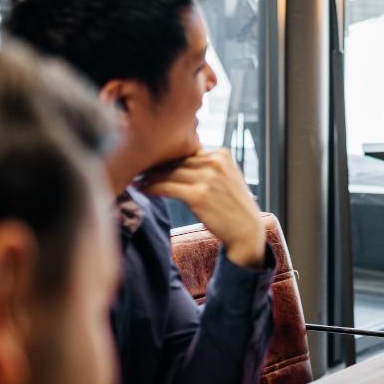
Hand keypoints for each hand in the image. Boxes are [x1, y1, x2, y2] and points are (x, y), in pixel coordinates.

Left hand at [138, 149, 265, 267]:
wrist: (246, 231)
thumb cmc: (233, 206)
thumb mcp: (227, 178)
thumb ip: (207, 166)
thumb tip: (176, 161)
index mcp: (222, 154)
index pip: (188, 152)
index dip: (168, 157)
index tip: (152, 161)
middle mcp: (216, 163)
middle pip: (177, 161)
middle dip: (156, 165)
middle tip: (138, 168)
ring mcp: (208, 178)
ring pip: (170, 173)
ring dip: (150, 176)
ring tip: (137, 179)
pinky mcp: (199, 195)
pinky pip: (167, 187)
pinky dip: (152, 187)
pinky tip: (142, 188)